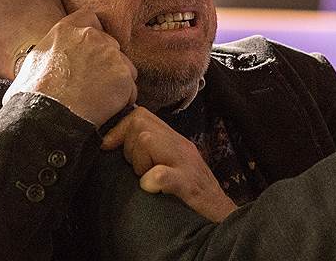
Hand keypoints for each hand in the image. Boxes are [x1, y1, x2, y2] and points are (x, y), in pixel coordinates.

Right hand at [12, 8, 137, 125]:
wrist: (47, 117)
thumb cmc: (33, 96)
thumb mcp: (31, 64)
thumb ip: (50, 53)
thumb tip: (47, 62)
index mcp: (66, 30)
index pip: (90, 18)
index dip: (94, 33)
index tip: (91, 50)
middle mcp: (91, 37)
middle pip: (110, 44)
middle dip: (106, 61)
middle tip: (94, 82)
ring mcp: (110, 55)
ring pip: (124, 66)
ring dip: (117, 80)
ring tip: (99, 99)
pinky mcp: (124, 76)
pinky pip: (130, 88)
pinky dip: (123, 99)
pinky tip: (106, 109)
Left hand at [102, 107, 236, 221]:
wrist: (225, 219)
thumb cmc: (195, 198)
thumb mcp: (173, 169)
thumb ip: (153, 155)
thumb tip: (116, 147)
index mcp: (175, 142)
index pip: (141, 116)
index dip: (120, 130)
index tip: (111, 150)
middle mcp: (181, 147)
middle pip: (140, 123)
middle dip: (128, 146)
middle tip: (137, 171)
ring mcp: (186, 164)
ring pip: (147, 140)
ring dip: (138, 162)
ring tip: (147, 181)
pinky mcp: (189, 185)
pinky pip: (162, 174)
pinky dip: (151, 180)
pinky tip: (152, 189)